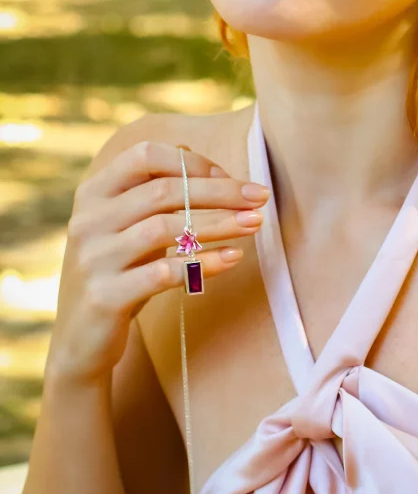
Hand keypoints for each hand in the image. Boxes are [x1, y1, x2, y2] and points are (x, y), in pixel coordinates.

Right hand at [46, 139, 268, 385]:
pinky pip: (165, 272)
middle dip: (220, 191)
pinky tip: (234, 257)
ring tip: (255, 223)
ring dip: (219, 223)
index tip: (232, 179)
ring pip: (164, 227)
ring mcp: (94, 258)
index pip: (145, 156)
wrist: (82, 339)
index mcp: (94, 193)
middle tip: (260, 197)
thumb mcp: (128, 227)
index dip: (193, 163)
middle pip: (163, 191)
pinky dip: (204, 262)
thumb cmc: (120, 273)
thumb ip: (152, 192)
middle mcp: (89, 220)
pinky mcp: (106, 296)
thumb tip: (196, 154)